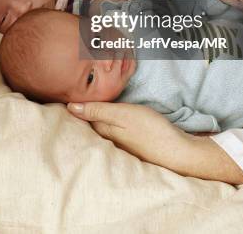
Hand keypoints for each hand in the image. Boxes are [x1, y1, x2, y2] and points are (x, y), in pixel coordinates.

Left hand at [66, 102, 242, 183]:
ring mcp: (121, 142)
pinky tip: (112, 113)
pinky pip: (115, 128)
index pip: (81, 116)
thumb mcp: (123, 115)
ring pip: (102, 126)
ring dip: (95, 114)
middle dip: (81, 110)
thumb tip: (69, 107)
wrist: (178, 153)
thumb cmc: (150, 131)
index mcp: (102, 131)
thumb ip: (98, 110)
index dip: (74, 104)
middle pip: (90, 122)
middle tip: (71, 91)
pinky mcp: (133, 141)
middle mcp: (108, 139)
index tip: (63, 90)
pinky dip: (110, 119)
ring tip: (88, 98)